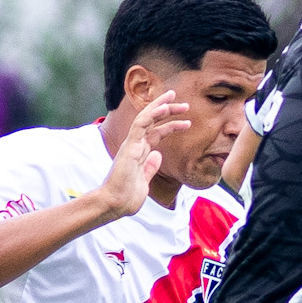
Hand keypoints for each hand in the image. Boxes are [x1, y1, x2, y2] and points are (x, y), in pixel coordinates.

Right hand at [97, 92, 190, 218]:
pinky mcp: (129, 147)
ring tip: (175, 98)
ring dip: (161, 106)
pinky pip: (140, 125)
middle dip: (167, 110)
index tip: (186, 121)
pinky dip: (151, 114)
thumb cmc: (127, 196)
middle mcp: (135, 145)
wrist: (115, 204)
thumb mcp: (144, 180)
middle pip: (152, 121)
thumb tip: (158, 155)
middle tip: (185, 104)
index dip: (170, 125)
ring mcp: (131, 144)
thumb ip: (150, 167)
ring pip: (146, 118)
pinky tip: (163, 107)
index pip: (155, 132)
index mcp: (139, 152)